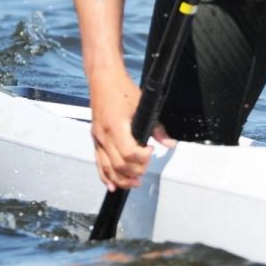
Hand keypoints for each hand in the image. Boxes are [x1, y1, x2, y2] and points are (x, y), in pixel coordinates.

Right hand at [88, 68, 174, 190]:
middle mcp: (104, 136)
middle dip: (134, 172)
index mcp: (116, 127)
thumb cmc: (122, 90)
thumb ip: (157, 128)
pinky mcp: (94, 140)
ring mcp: (97, 139)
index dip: (143, 158)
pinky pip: (98, 163)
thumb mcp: (143, 105)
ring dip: (121, 179)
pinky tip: (112, 185)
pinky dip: (105, 176)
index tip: (151, 151)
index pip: (130, 153)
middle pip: (119, 165)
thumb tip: (170, 144)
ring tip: (134, 183)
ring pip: (107, 168)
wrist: (103, 79)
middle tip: (146, 169)